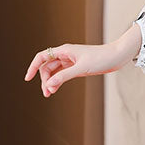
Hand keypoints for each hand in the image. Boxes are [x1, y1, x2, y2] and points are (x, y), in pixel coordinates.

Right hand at [25, 30, 140, 97]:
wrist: (117, 57)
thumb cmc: (101, 59)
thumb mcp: (81, 69)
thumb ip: (64, 76)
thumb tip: (49, 84)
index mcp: (64, 50)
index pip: (42, 57)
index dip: (33, 67)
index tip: (28, 79)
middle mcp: (66, 55)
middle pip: (47, 66)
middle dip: (44, 79)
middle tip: (47, 93)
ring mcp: (71, 61)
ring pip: (54, 71)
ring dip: (50, 82)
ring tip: (50, 94)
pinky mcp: (78, 67)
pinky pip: (63, 74)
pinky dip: (58, 81)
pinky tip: (55, 89)